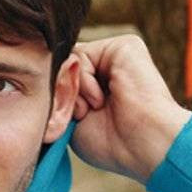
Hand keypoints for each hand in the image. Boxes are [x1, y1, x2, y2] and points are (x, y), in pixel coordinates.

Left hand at [68, 33, 191, 183]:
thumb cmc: (111, 144)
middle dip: (65, 95)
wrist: (144, 145)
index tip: (71, 122)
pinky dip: (83, 80)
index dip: (58, 100)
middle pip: (63, 69)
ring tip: (96, 108)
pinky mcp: (123, 46)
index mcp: (98, 87)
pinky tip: (101, 98)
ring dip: (75, 92)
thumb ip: (59, 95)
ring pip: (68, 61)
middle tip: (83, 116)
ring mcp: (114, 56)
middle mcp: (107, 69)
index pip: (62, 80)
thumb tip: (47, 68)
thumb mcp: (72, 121)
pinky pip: (79, 54)